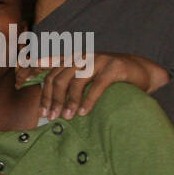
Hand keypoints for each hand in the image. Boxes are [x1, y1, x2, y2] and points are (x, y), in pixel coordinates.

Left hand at [21, 52, 170, 120]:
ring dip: (70, 102)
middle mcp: (84, 57)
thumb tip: (48, 103)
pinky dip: (88, 100)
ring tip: (66, 117)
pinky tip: (83, 113)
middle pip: (59, 79)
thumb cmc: (109, 79)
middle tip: (51, 117)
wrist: (141, 71)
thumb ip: (67, 82)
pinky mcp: (114, 66)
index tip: (32, 97)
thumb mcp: (85, 77)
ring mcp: (99, 60)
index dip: (40, 85)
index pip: (51, 72)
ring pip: (76, 82)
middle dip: (53, 100)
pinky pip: (97, 85)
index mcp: (73, 59)